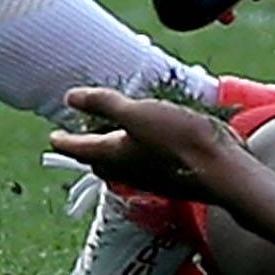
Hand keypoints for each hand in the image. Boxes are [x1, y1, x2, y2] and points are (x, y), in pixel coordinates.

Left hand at [47, 86, 250, 202]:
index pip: (80, 148)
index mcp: (114, 155)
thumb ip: (105, 105)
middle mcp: (128, 170)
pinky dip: (136, 151)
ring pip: (121, 164)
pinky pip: (142, 164)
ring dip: (112, 151)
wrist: (222, 170)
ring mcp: (150, 176)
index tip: (53, 137)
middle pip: (99, 160)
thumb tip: (70, 98)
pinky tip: (149, 141)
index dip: (64, 141)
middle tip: (82, 134)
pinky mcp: (169, 174)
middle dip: (88, 148)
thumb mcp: (138, 113)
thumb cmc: (178, 140)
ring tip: (112, 135)